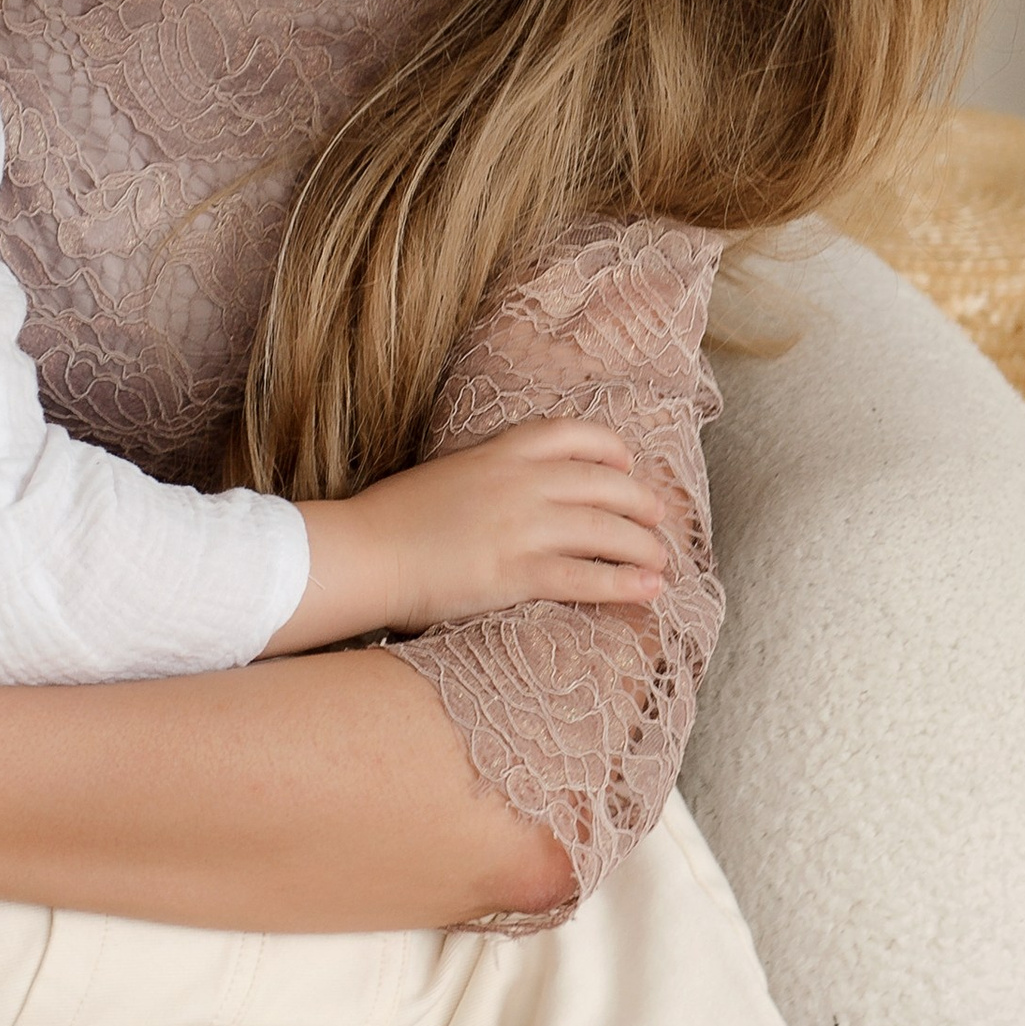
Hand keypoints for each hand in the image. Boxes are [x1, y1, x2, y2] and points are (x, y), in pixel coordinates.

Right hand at [293, 419, 669, 643]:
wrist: (364, 552)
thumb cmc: (391, 520)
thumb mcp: (447, 475)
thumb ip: (488, 477)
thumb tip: (514, 493)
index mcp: (499, 452)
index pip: (573, 435)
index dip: (611, 450)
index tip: (627, 465)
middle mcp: (520, 481)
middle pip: (604, 484)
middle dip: (640, 503)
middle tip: (657, 520)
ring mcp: (521, 526)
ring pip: (606, 531)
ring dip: (643, 547)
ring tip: (660, 562)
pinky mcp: (516, 572)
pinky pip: (587, 577)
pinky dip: (625, 584)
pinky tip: (649, 590)